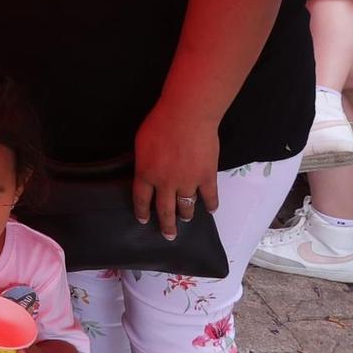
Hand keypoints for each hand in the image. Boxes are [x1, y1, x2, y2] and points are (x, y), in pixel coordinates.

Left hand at [132, 99, 219, 239]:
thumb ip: (143, 161)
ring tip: (186, 219)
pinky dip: (211, 204)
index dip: (143, 212)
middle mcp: (165, 184)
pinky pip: (210, 196)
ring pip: (187, 206)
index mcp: (146, 174)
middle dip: (167, 225)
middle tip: (169, 235)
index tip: (144, 221)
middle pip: (165, 210)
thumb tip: (145, 170)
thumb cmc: (160, 124)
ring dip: (186, 215)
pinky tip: (211, 210)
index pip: (142, 200)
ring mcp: (188, 182)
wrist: (186, 116)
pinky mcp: (207, 177)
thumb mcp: (141, 143)